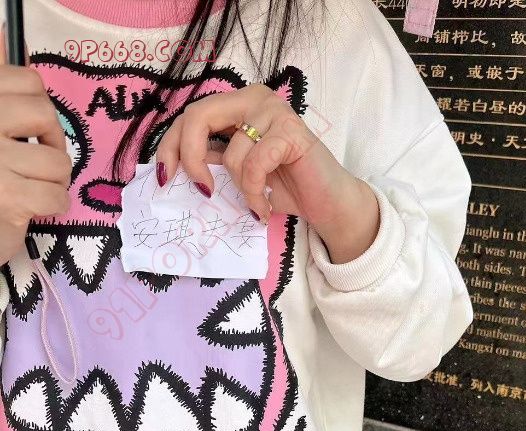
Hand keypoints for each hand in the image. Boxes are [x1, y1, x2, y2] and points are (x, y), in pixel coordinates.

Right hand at [0, 27, 70, 265]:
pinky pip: (56, 195)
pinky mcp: (6, 196)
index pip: (27, 80)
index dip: (40, 107)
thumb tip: (3, 34)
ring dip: (54, 180)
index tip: (30, 129)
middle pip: (45, 114)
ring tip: (31, 187)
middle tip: (36, 162)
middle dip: (52, 143)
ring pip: (56, 160)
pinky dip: (54, 206)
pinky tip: (34, 207)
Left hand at [155, 84, 380, 263]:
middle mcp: (253, 98)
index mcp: (237, 105)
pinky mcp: (290, 131)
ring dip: (241, 190)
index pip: (189, 116)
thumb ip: (211, 160)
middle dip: (189, 158)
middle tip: (203, 192)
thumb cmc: (286, 188)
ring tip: (257, 204)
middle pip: (197, 117)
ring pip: (231, 153)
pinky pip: (254, 166)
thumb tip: (172, 168)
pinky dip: (255, 193)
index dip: (170, 146)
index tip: (165, 178)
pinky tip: (265, 205)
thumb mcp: (238, 172)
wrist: (327, 204)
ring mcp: (273, 110)